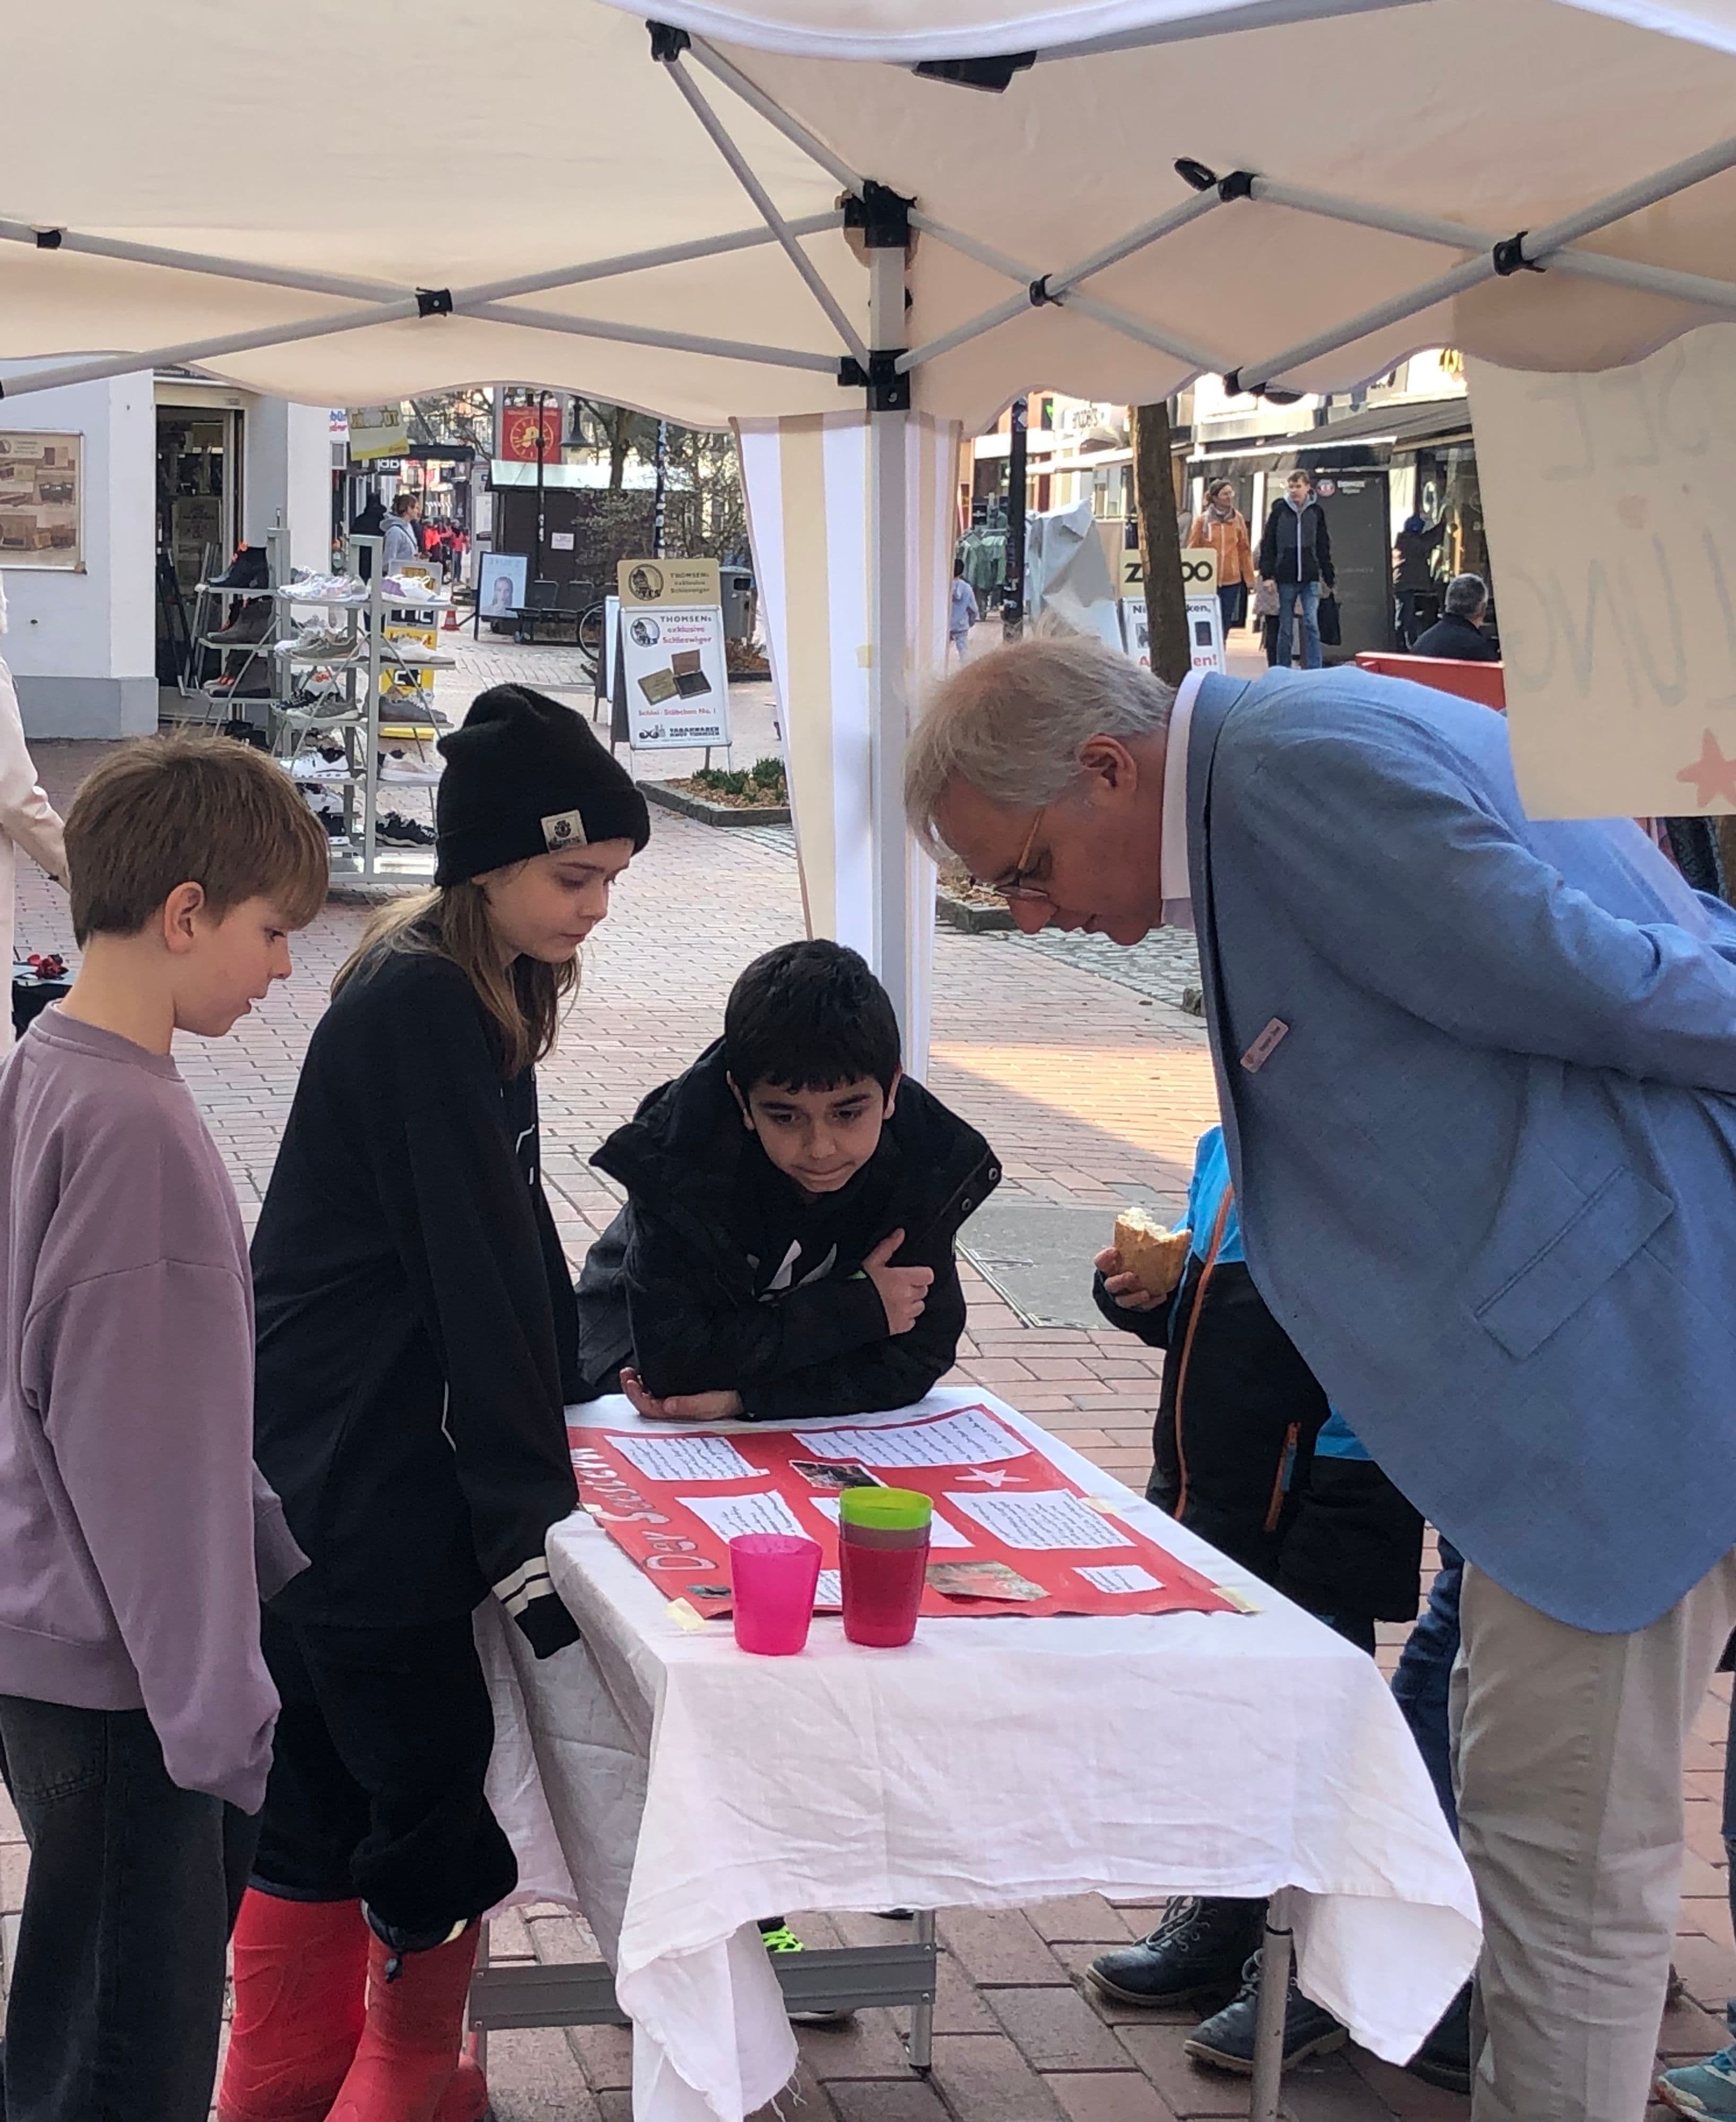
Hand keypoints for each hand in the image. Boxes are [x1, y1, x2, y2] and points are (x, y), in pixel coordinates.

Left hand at [620, 1369, 744, 1422]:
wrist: (748, 1390)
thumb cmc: (733, 1400)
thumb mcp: (715, 1403)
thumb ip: (691, 1405)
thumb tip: (666, 1406)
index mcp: (681, 1416)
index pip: (650, 1409)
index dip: (637, 1396)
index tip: (631, 1380)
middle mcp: (675, 1409)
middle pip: (645, 1403)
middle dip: (632, 1389)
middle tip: (627, 1373)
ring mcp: (678, 1400)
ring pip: (650, 1396)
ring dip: (638, 1384)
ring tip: (631, 1371)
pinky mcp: (682, 1391)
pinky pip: (659, 1389)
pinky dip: (649, 1381)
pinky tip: (646, 1372)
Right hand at [863, 1229, 933, 1336]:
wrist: (846, 1311)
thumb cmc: (857, 1285)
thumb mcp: (871, 1262)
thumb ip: (888, 1246)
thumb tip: (900, 1233)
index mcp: (902, 1279)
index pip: (928, 1275)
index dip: (922, 1274)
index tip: (913, 1274)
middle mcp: (907, 1296)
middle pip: (924, 1290)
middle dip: (915, 1288)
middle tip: (899, 1286)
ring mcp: (905, 1313)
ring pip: (920, 1306)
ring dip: (912, 1303)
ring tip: (896, 1300)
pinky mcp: (900, 1327)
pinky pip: (912, 1322)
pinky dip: (906, 1318)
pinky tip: (894, 1312)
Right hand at [1094, 1244, 1164, 1312]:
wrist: (1141, 1283)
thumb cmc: (1138, 1262)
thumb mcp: (1139, 1251)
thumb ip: (1150, 1241)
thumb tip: (1186, 1232)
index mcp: (1110, 1268)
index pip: (1101, 1262)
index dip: (1105, 1258)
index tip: (1114, 1250)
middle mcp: (1113, 1284)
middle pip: (1110, 1285)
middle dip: (1119, 1281)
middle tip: (1131, 1275)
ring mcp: (1124, 1297)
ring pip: (1124, 1300)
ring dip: (1133, 1297)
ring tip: (1145, 1292)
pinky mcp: (1136, 1307)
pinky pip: (1142, 1307)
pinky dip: (1151, 1302)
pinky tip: (1161, 1296)